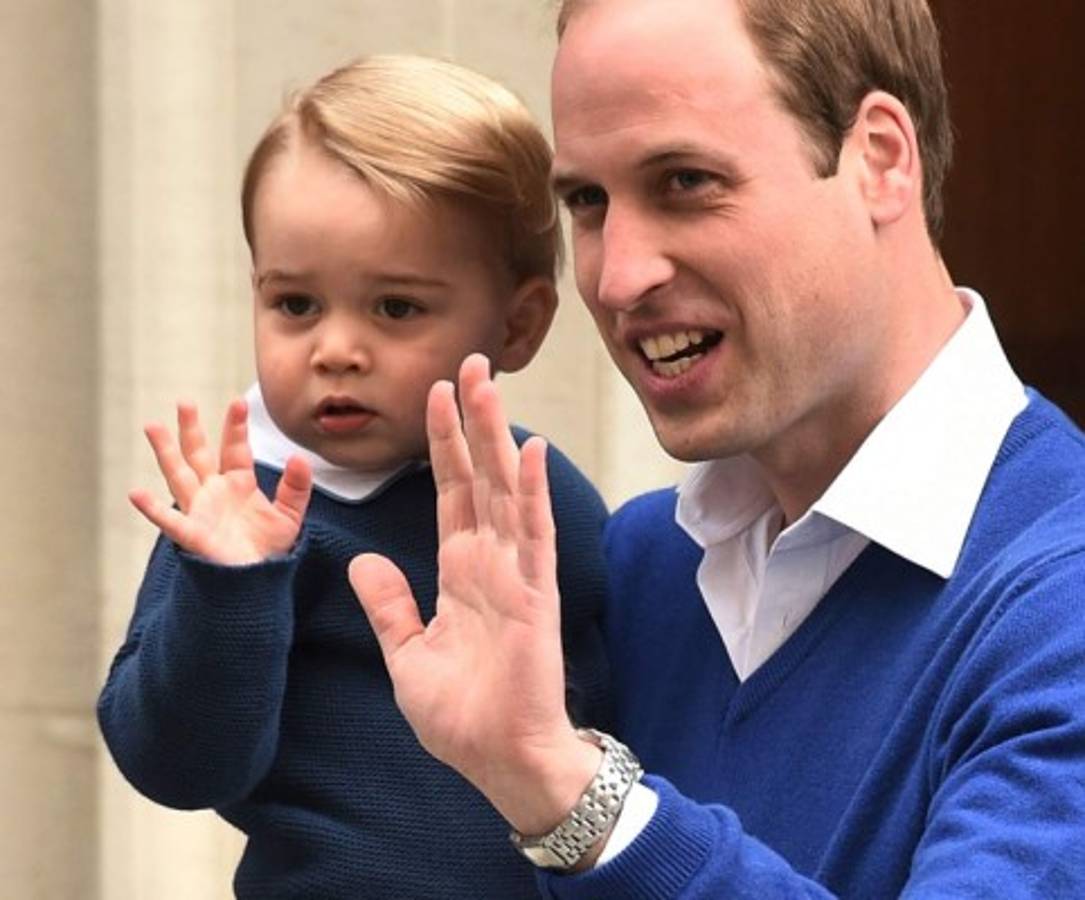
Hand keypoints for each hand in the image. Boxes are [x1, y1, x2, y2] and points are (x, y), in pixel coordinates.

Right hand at [130, 399, 311, 564]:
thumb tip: (299, 458)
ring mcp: (200, 511)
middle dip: (192, 429)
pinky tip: (136, 493)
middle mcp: (214, 492)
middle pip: (199, 454)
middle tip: (185, 402)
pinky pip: (169, 520)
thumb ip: (296, 487)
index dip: (236, 427)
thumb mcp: (290, 515)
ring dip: (165, 452)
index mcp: (238, 484)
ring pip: (178, 475)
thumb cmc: (268, 548)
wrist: (259, 581)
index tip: (239, 402)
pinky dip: (152, 508)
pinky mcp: (192, 534)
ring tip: (152, 426)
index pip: (235, 449)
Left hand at [349, 355, 600, 834]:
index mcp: (459, 571)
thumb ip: (389, 605)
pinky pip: (532, 533)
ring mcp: (515, 573)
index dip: (443, 444)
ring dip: (495, 436)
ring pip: (505, 489)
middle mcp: (489, 561)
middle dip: (471, 419)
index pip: (450, 492)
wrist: (497, 759)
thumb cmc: (459, 715)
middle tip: (470, 362)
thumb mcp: (407, 654)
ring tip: (488, 383)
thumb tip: (363, 561)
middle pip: (479, 475)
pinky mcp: (534, 595)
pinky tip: (528, 448)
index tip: (436, 396)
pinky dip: (531, 491)